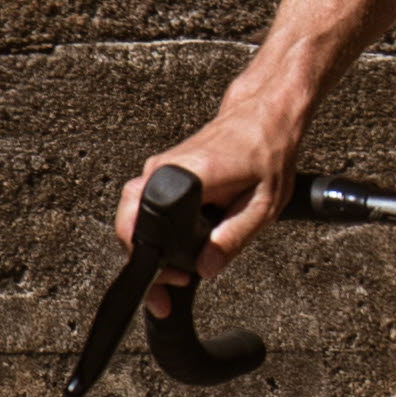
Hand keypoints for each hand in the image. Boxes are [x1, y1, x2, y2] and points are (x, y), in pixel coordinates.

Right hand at [117, 102, 302, 297]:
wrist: (264, 116)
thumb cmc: (267, 152)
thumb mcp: (263, 205)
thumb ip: (233, 238)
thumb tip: (206, 267)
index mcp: (188, 175)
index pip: (140, 221)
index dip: (149, 257)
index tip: (172, 277)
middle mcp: (163, 168)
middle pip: (128, 223)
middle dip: (145, 260)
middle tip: (174, 280)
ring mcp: (158, 167)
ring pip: (134, 215)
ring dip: (148, 245)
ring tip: (176, 267)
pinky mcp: (161, 169)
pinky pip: (144, 204)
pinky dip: (154, 229)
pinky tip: (177, 242)